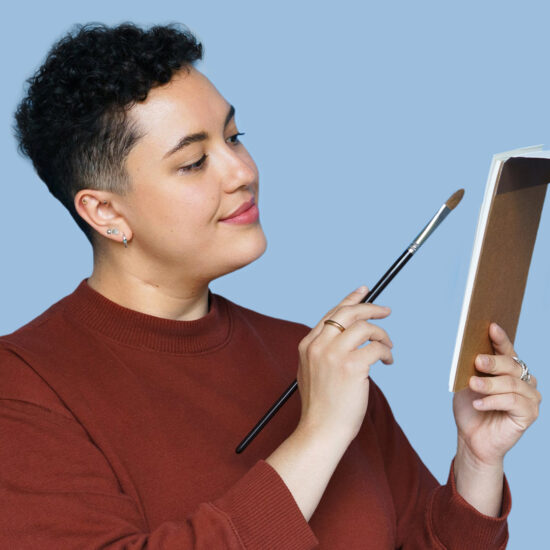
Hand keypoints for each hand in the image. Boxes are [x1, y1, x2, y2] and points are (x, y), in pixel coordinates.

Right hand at [296, 286, 392, 444]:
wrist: (320, 431)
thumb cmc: (322, 406)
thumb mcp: (312, 371)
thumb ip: (323, 351)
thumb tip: (348, 334)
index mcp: (307, 345)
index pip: (332, 313)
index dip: (350, 300)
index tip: (364, 290)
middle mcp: (318, 345)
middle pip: (348, 313)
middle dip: (370, 308)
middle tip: (386, 310)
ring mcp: (334, 355)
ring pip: (365, 328)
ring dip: (382, 335)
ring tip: (388, 346)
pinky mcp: (352, 367)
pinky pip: (376, 348)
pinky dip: (386, 352)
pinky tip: (388, 362)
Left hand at [453, 322, 541, 467]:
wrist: (472, 438)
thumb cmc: (471, 408)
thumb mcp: (468, 384)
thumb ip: (474, 370)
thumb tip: (474, 353)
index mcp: (509, 369)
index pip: (507, 350)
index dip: (500, 338)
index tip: (491, 326)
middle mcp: (524, 380)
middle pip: (511, 365)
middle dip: (493, 362)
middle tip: (477, 361)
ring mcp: (530, 396)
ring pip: (511, 384)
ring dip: (489, 384)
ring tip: (472, 385)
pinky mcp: (530, 414)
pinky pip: (512, 402)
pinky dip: (493, 401)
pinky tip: (478, 404)